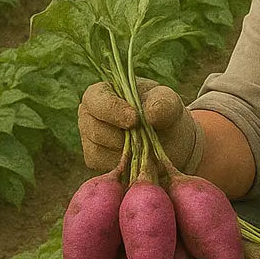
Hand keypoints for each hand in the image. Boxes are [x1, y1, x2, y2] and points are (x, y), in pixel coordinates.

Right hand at [77, 78, 204, 173]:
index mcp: (102, 92)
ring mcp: (89, 138)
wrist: (170, 141)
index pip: (96, 99)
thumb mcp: (170, 103)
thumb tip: (150, 113)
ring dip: (125, 151)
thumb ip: (163, 103)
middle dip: (121, 136)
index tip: (135, 120)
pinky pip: (103, 166)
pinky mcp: (95, 159)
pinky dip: (123, 164)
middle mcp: (90, 114)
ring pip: (97, 150)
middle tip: (145, 137)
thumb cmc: (165, 114)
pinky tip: (137, 157)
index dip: (113, 110)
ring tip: (144, 145)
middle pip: (94, 128)